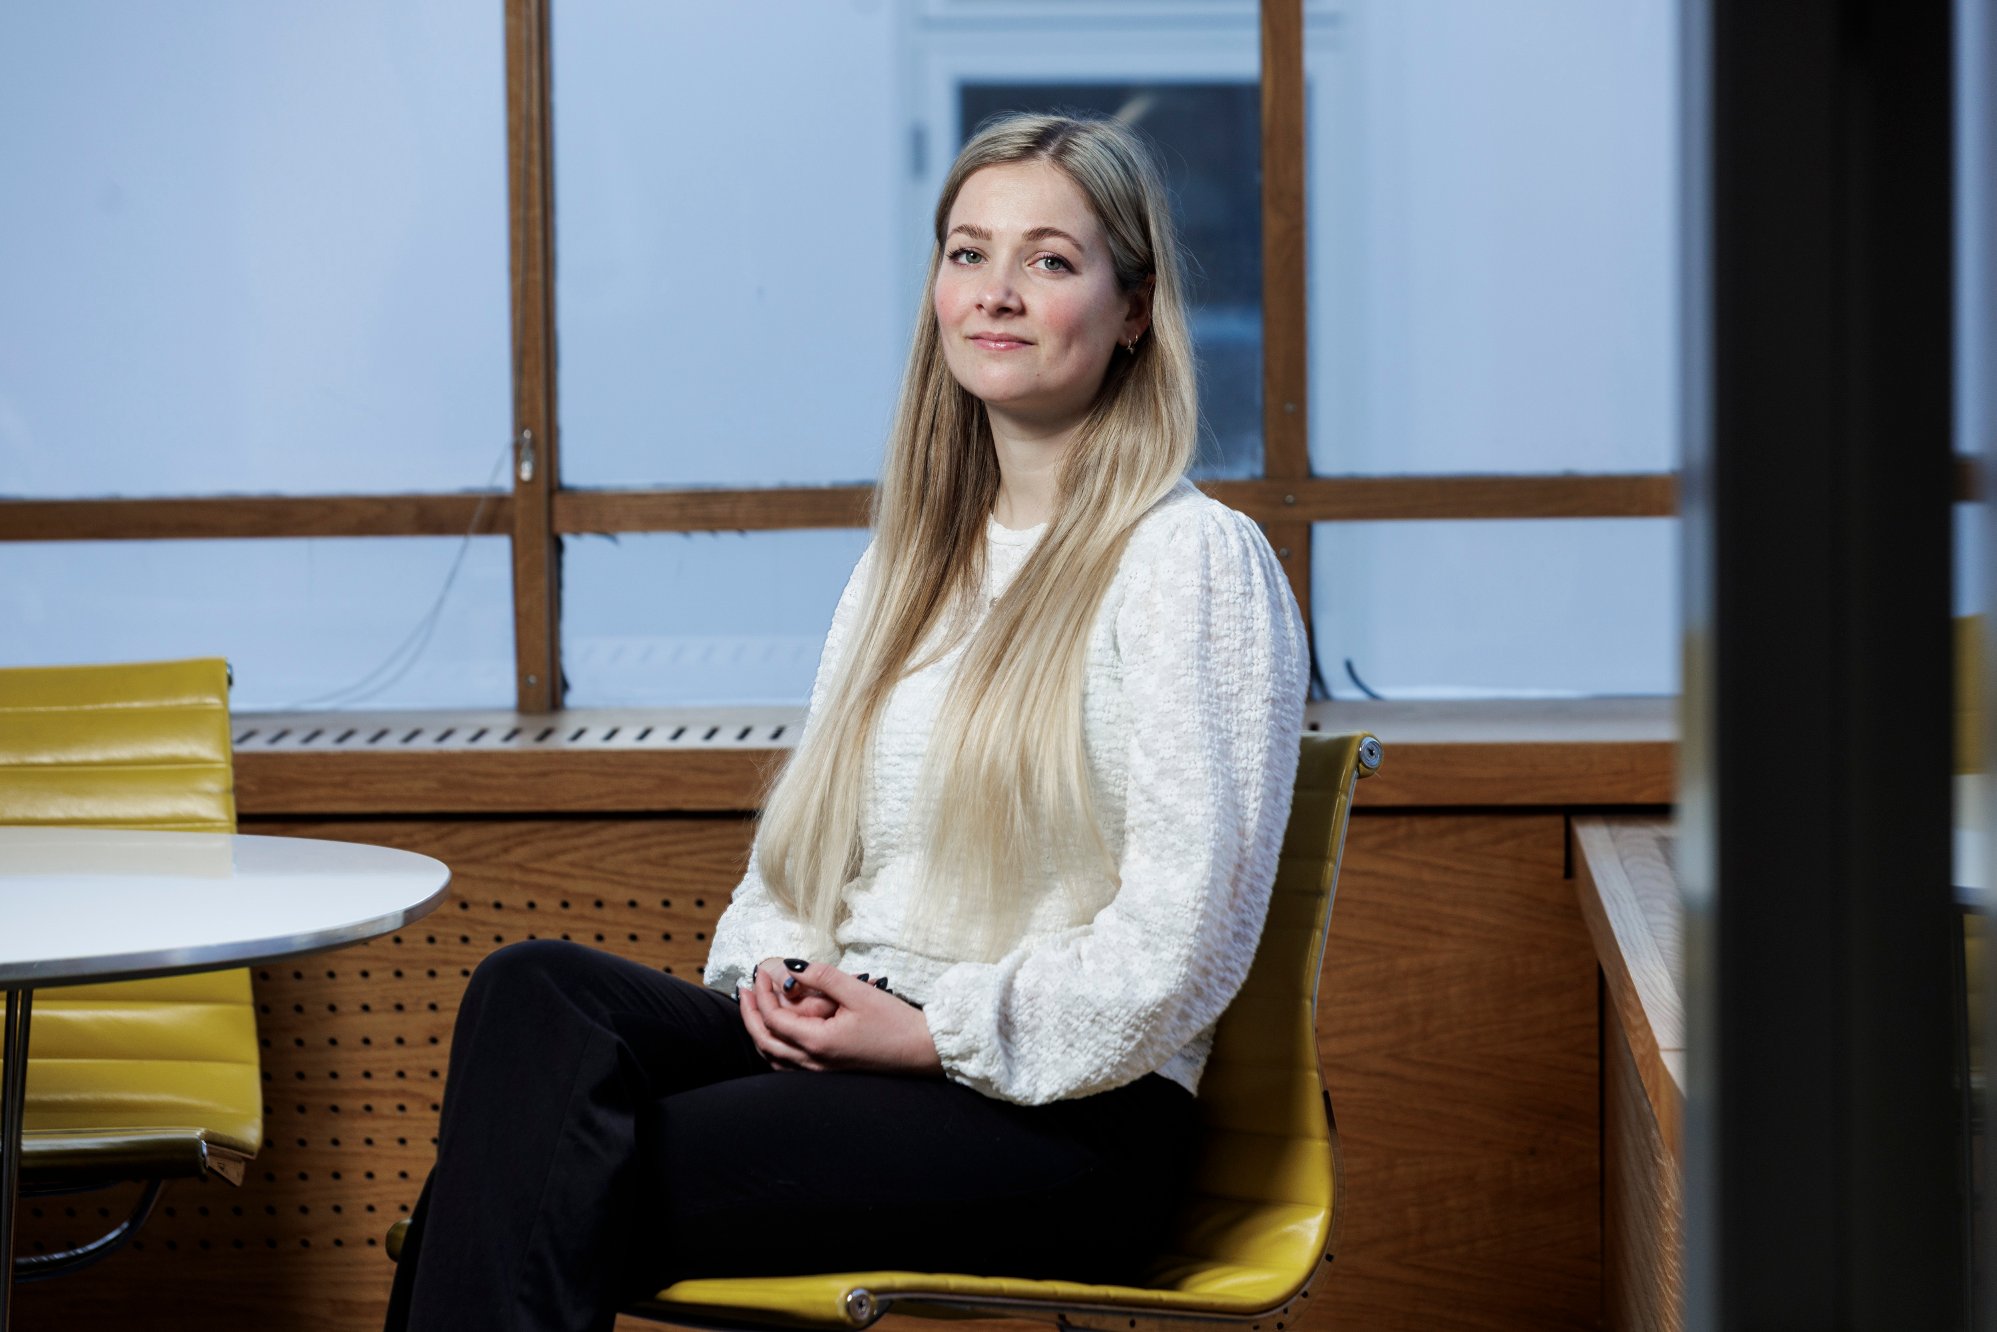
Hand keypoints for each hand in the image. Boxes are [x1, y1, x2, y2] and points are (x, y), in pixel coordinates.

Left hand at [738, 960, 942, 1076]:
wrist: (923, 1051)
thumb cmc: (895, 1022)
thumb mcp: (858, 991)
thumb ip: (822, 977)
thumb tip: (791, 967)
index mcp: (818, 1042)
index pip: (774, 1019)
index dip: (762, 994)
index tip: (760, 972)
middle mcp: (814, 1062)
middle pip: (765, 1041)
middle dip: (750, 1014)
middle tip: (745, 989)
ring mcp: (820, 1072)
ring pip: (774, 1056)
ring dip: (760, 1030)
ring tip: (756, 1007)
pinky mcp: (829, 1072)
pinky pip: (789, 1063)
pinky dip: (775, 1046)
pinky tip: (780, 1031)